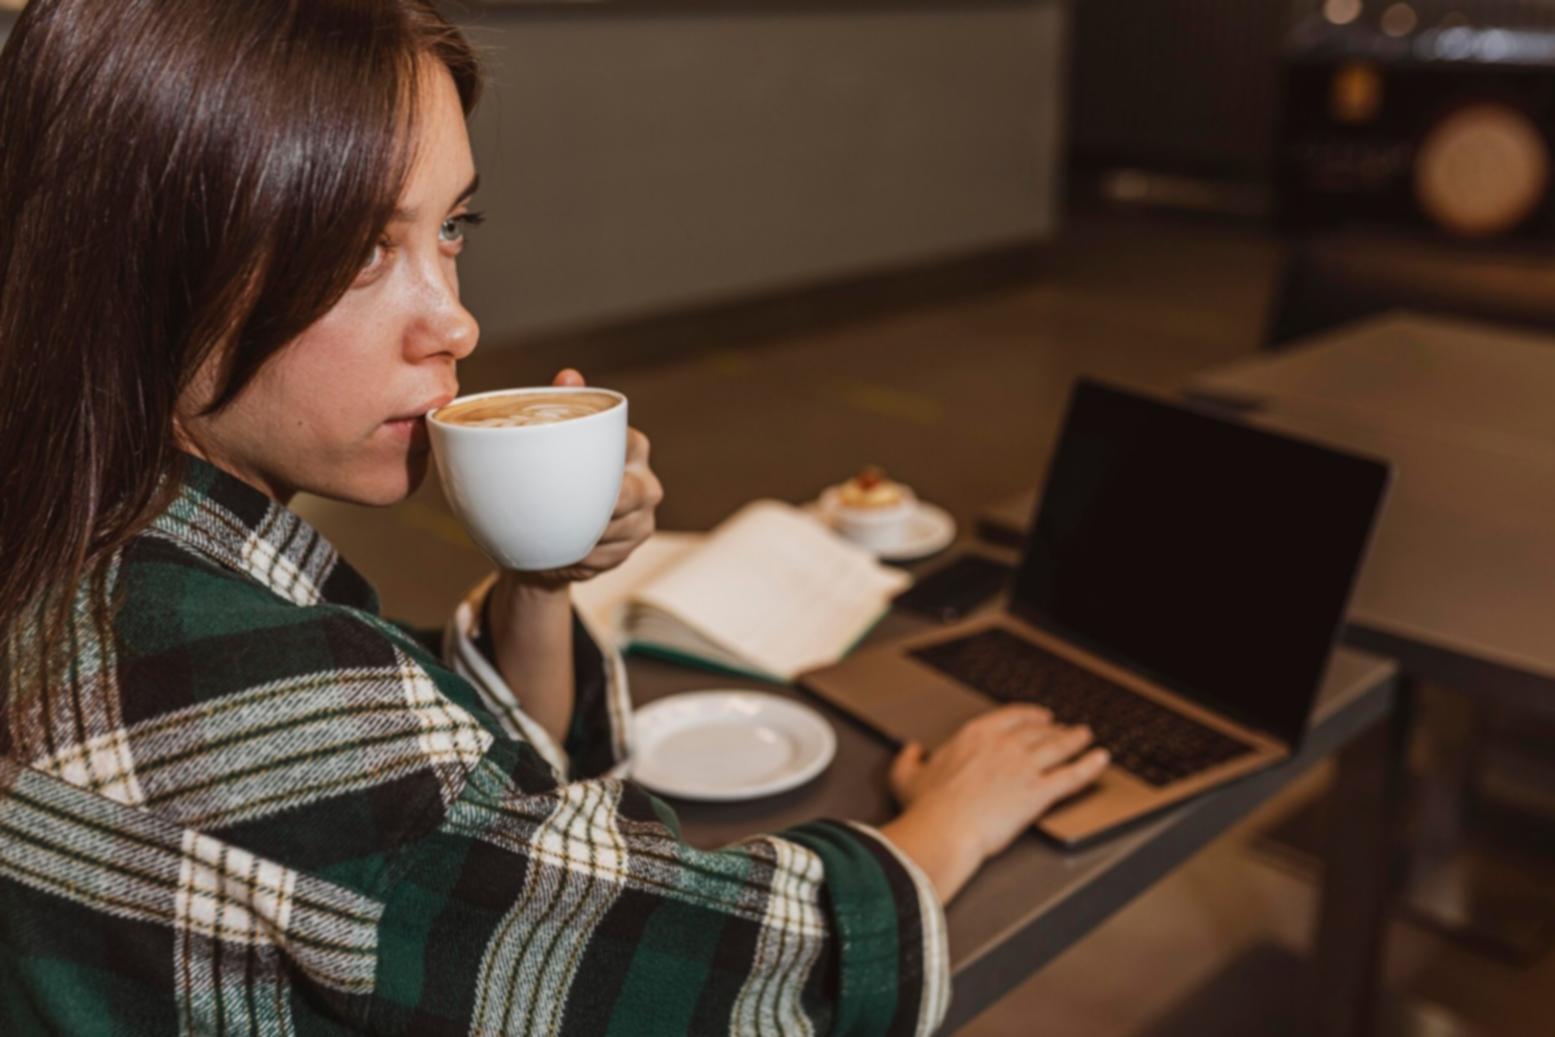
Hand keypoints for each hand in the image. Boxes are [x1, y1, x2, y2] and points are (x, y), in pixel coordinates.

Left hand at [511, 369, 664, 586]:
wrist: (545, 534)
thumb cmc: (551, 477)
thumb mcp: (554, 440)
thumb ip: (564, 405)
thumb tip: (570, 376)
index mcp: (632, 447)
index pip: (629, 446)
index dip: (603, 460)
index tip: (572, 469)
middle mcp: (646, 483)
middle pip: (630, 495)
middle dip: (597, 506)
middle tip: (560, 506)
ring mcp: (642, 520)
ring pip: (617, 530)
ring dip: (584, 533)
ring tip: (554, 530)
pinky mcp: (630, 549)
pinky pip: (607, 556)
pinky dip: (583, 556)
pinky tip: (565, 549)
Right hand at [879, 705, 1108, 902]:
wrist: (944, 829)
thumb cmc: (926, 807)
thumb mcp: (906, 777)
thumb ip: (909, 760)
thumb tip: (911, 751)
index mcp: (975, 736)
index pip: (1011, 717)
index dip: (1029, 715)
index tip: (1039, 716)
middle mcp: (1004, 745)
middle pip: (1038, 731)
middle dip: (1055, 729)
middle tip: (1066, 729)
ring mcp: (1024, 767)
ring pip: (1058, 747)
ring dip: (1075, 740)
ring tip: (1087, 737)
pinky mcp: (1039, 792)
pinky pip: (1072, 775)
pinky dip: (1090, 766)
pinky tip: (1101, 759)